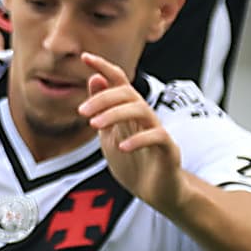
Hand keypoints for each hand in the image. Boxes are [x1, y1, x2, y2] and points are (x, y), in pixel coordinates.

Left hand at [81, 55, 185, 213]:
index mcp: (129, 112)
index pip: (119, 81)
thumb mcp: (109, 135)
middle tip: (81, 112)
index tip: (84, 57)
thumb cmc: (133, 164)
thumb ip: (102, 110)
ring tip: (95, 125)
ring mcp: (158, 131)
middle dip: (102, 99)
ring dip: (115, 114)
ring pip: (141, 109)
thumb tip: (94, 78)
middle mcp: (145, 116)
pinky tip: (122, 148)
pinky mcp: (169, 149)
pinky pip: (157, 136)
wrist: (155, 193)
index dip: (103, 67)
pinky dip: (138, 140)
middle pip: (127, 93)